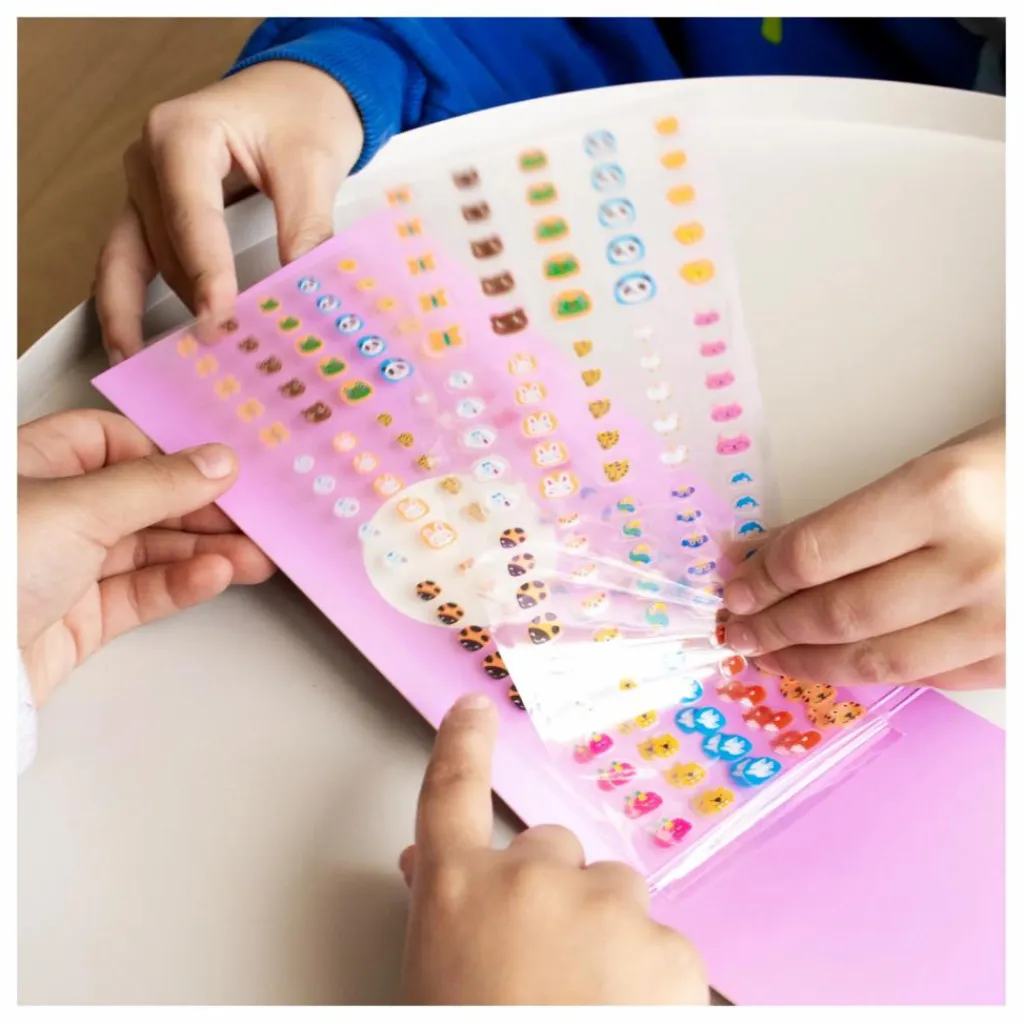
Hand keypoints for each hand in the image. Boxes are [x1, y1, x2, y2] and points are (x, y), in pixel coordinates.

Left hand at [18, 410, 274, 707]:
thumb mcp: (80, 507)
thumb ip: (158, 484)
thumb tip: (218, 460)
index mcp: (33, 466)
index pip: (112, 443)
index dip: (166, 455)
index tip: (218, 469)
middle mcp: (49, 513)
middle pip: (141, 499)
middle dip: (200, 509)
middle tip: (252, 518)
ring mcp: (64, 568)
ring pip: (149, 549)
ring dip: (204, 550)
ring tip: (255, 556)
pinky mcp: (79, 619)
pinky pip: (141, 593)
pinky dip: (182, 584)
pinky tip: (217, 576)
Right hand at [95, 61, 362, 362]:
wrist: (297, 93)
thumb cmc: (300, 113)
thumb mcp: (313, 167)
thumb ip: (306, 229)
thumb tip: (303, 293)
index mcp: (182, 133)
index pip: (191, 216)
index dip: (206, 273)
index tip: (220, 318)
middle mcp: (148, 159)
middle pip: (162, 245)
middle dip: (189, 302)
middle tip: (214, 356)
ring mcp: (144, 187)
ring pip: (135, 261)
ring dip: (151, 314)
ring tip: (168, 369)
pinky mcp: (153, 213)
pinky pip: (130, 264)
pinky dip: (131, 305)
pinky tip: (136, 347)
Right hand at [397, 694, 707, 1004]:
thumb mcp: (438, 976)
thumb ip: (443, 911)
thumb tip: (429, 866)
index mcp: (458, 892)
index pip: (450, 793)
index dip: (463, 745)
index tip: (474, 710)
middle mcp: (531, 879)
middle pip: (553, 850)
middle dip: (555, 893)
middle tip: (548, 965)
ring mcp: (604, 905)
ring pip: (615, 892)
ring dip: (608, 932)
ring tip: (589, 1005)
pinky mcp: (670, 946)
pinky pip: (662, 943)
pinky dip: (653, 977)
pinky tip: (630, 1021)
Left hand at [723, 418, 1004, 689]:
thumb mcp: (940, 462)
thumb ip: (855, 515)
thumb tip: (767, 552)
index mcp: (943, 495)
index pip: (816, 554)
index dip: (761, 577)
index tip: (734, 584)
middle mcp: (973, 564)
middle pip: (838, 612)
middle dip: (772, 625)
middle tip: (735, 628)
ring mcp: (1005, 620)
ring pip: (880, 660)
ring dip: (811, 661)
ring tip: (771, 655)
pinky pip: (934, 679)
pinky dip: (878, 672)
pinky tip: (843, 663)